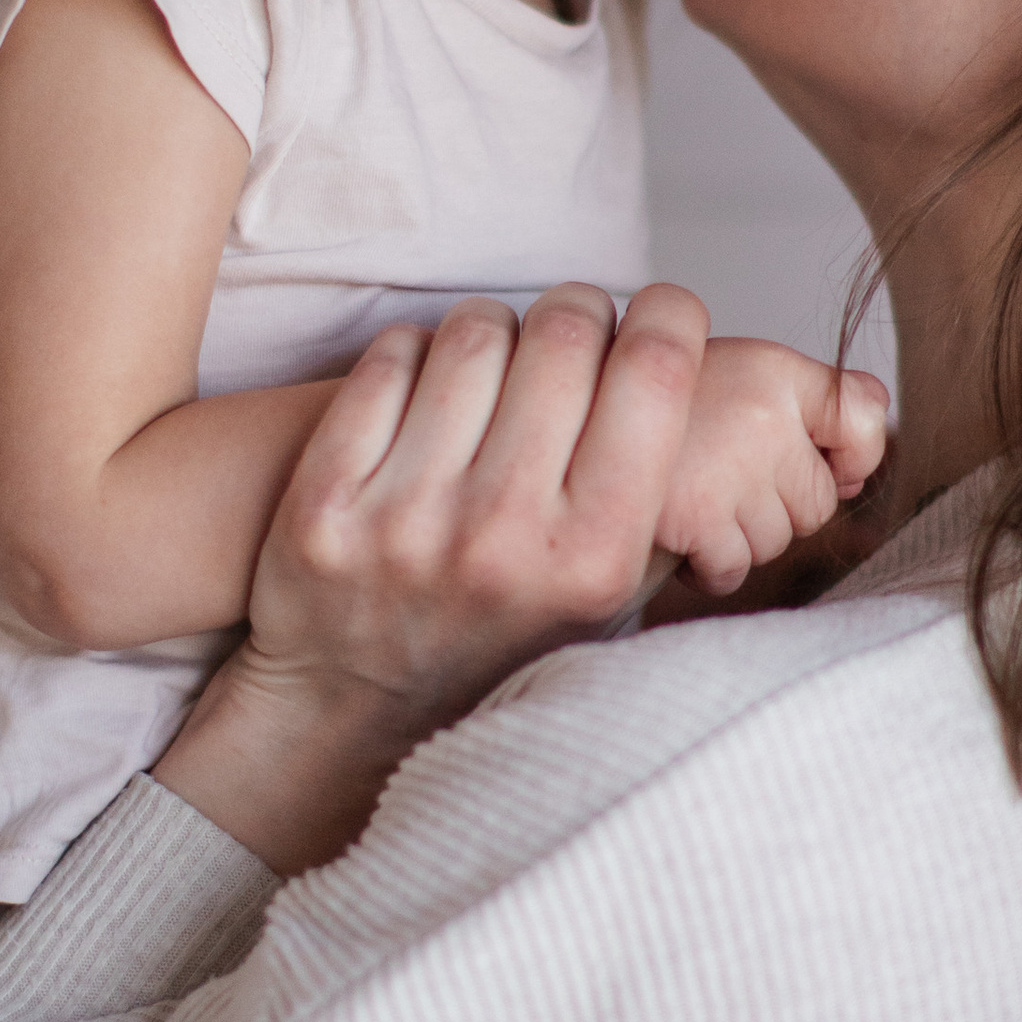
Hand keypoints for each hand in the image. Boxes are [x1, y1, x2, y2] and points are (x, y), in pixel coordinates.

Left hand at [155, 284, 706, 872]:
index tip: (665, 314)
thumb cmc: (496, 634)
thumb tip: (693, 360)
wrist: (353, 709)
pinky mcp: (327, 503)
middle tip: (578, 331)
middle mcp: (504, 537)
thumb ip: (657, 493)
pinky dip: (418, 352)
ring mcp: (407, 520)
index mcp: (595, 558)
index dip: (670, 316)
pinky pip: (393, 359)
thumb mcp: (605, 594)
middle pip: (567, 335)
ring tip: (501, 362)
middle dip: (581, 313)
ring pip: (477, 333)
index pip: (657, 373)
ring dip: (498, 328)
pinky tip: (430, 388)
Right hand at [655, 339, 889, 594]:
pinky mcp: (698, 518)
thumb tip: (858, 469)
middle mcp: (761, 414)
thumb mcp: (731, 373)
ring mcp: (733, 470)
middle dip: (777, 503)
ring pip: (777, 540)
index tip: (824, 457)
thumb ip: (804, 404)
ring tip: (691, 495)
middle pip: (818, 499)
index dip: (851, 450)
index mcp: (773, 368)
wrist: (564, 426)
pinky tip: (678, 528)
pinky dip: (708, 563)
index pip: (865, 414)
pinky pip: (733, 568)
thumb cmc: (649, 409)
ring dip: (739, 535)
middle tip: (719, 473)